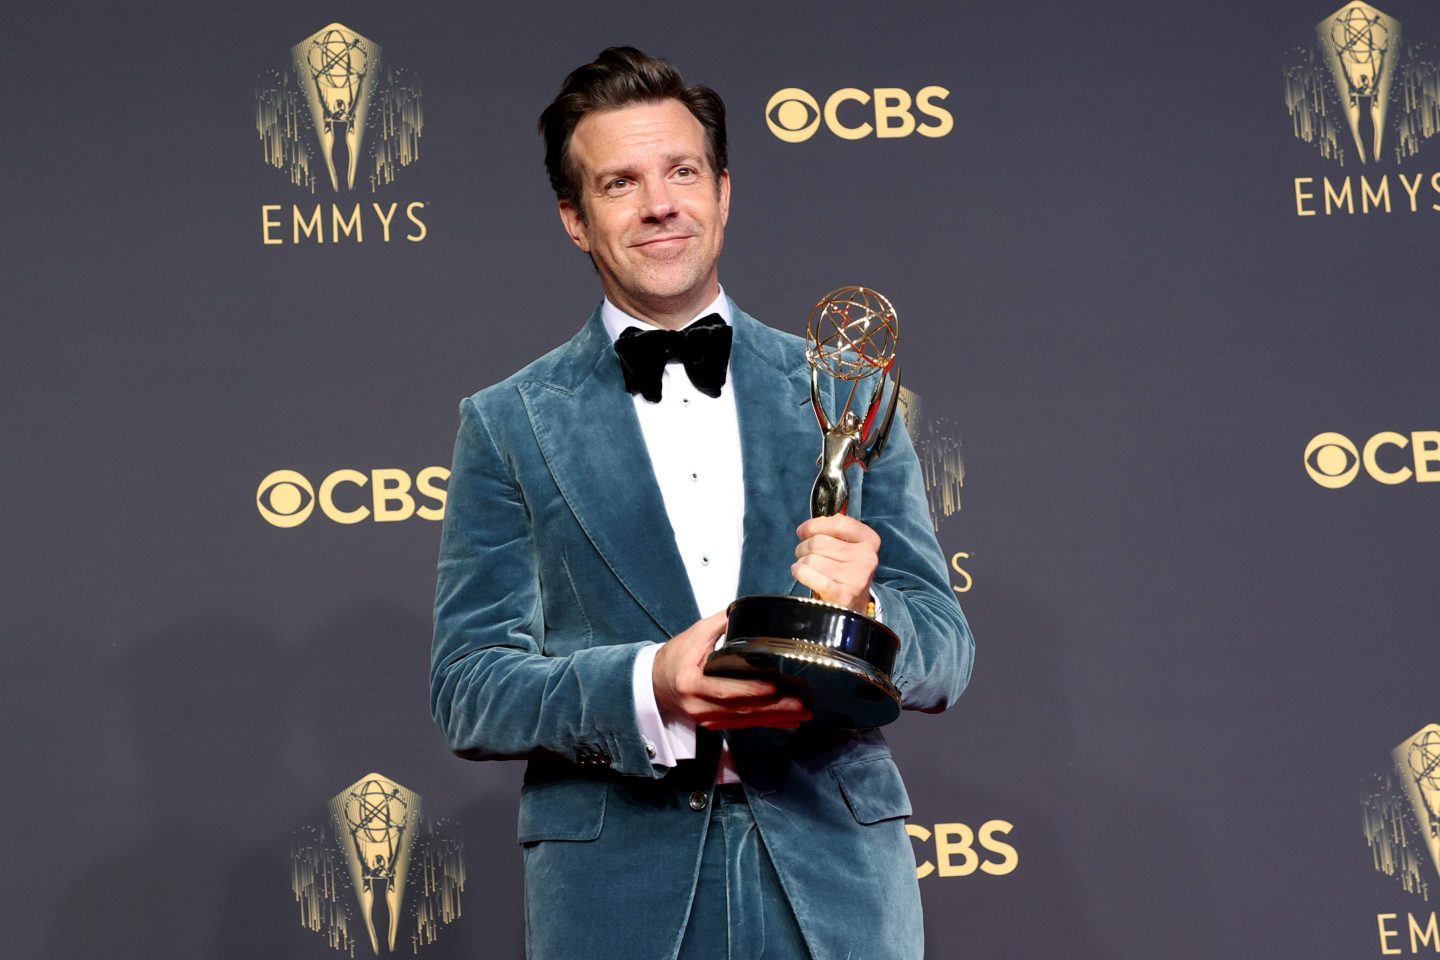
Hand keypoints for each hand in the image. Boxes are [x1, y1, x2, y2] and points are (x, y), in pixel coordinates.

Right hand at [652, 612, 811, 729]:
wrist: (657, 683)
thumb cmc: (676, 657)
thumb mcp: (694, 635)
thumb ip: (721, 624)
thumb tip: (749, 611)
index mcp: (691, 682)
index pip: (724, 689)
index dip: (750, 690)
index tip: (774, 686)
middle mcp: (700, 706)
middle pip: (742, 709)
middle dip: (775, 708)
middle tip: (802, 704)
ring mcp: (708, 718)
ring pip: (747, 719)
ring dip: (778, 717)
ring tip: (803, 712)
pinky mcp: (716, 724)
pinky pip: (745, 724)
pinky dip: (768, 722)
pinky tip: (789, 721)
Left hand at [792, 515, 879, 613]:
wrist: (853, 606)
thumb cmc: (845, 570)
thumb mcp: (848, 547)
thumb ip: (833, 531)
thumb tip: (808, 527)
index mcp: (869, 540)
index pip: (839, 523)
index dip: (814, 525)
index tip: (803, 532)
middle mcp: (866, 557)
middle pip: (819, 542)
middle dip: (804, 547)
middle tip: (803, 554)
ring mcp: (856, 577)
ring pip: (812, 559)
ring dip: (801, 561)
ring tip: (806, 567)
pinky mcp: (843, 595)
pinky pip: (812, 576)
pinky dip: (800, 572)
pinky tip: (799, 571)